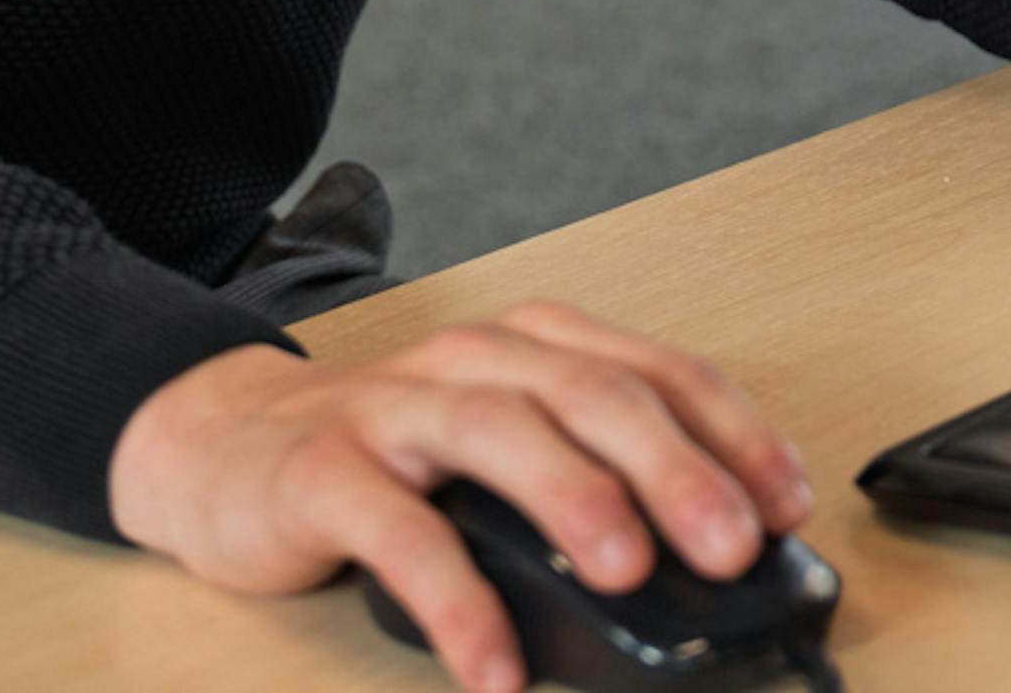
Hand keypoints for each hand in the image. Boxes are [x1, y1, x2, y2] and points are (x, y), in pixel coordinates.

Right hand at [106, 299, 814, 692]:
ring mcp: (393, 411)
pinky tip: (493, 667)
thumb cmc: (389, 460)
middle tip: (729, 544)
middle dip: (673, 465)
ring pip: (499, 428)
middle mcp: (469, 363)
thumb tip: (706, 571)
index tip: (787, 506)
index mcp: (529, 350)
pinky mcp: (324, 473)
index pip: (654, 369)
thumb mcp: (501, 453)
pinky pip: (400, 533)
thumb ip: (589, 484)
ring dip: (574, 497)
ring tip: (627, 573)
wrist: (223, 449)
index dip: (730, 432)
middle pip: (588, 391)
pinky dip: (456, 602)